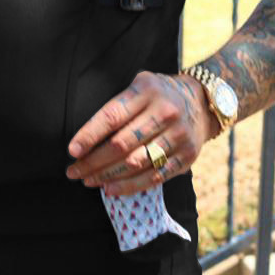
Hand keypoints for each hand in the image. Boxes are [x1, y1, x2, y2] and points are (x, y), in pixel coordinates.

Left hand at [65, 71, 216, 196]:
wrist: (201, 102)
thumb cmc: (158, 94)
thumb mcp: (140, 85)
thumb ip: (118, 106)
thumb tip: (85, 140)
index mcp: (147, 90)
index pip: (113, 116)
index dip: (90, 135)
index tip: (72, 151)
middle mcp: (165, 112)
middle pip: (122, 144)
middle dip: (93, 162)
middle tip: (73, 172)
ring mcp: (178, 136)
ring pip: (136, 163)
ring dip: (108, 176)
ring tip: (88, 181)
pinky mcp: (187, 156)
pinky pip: (154, 177)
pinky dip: (130, 186)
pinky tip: (111, 189)